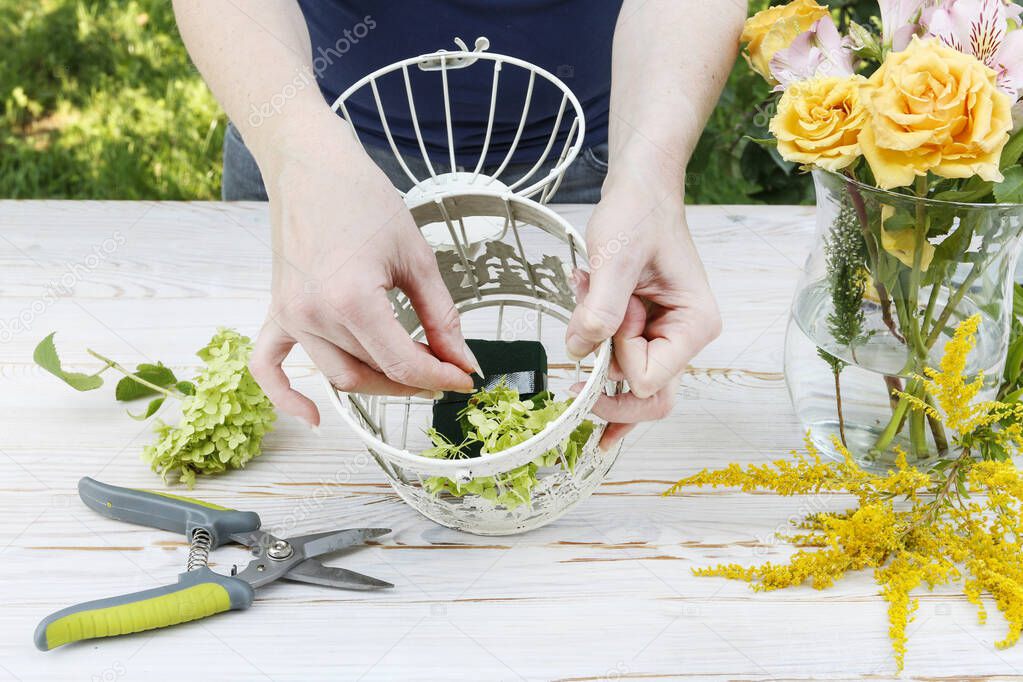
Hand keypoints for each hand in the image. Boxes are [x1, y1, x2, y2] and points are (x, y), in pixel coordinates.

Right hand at [248, 112, 476, 426]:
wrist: (310, 165)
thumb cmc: (364, 199)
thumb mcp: (417, 257)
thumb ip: (441, 316)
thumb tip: (461, 360)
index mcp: (352, 300)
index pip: (403, 363)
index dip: (441, 376)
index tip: (465, 378)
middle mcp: (313, 315)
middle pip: (370, 375)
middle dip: (414, 381)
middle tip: (445, 369)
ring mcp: (289, 316)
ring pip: (337, 376)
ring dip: (376, 383)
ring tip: (410, 370)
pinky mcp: (277, 311)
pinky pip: (268, 366)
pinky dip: (286, 397)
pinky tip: (311, 418)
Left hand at [566, 174, 720, 448]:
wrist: (640, 190)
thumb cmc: (638, 215)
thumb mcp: (615, 259)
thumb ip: (600, 310)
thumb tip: (580, 352)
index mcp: (694, 325)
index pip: (648, 379)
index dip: (619, 355)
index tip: (613, 314)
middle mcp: (684, 338)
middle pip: (648, 399)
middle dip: (606, 384)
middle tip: (572, 374)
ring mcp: (664, 338)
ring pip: (625, 380)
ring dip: (594, 347)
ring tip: (585, 293)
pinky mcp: (643, 332)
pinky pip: (617, 361)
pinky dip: (594, 345)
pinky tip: (581, 322)